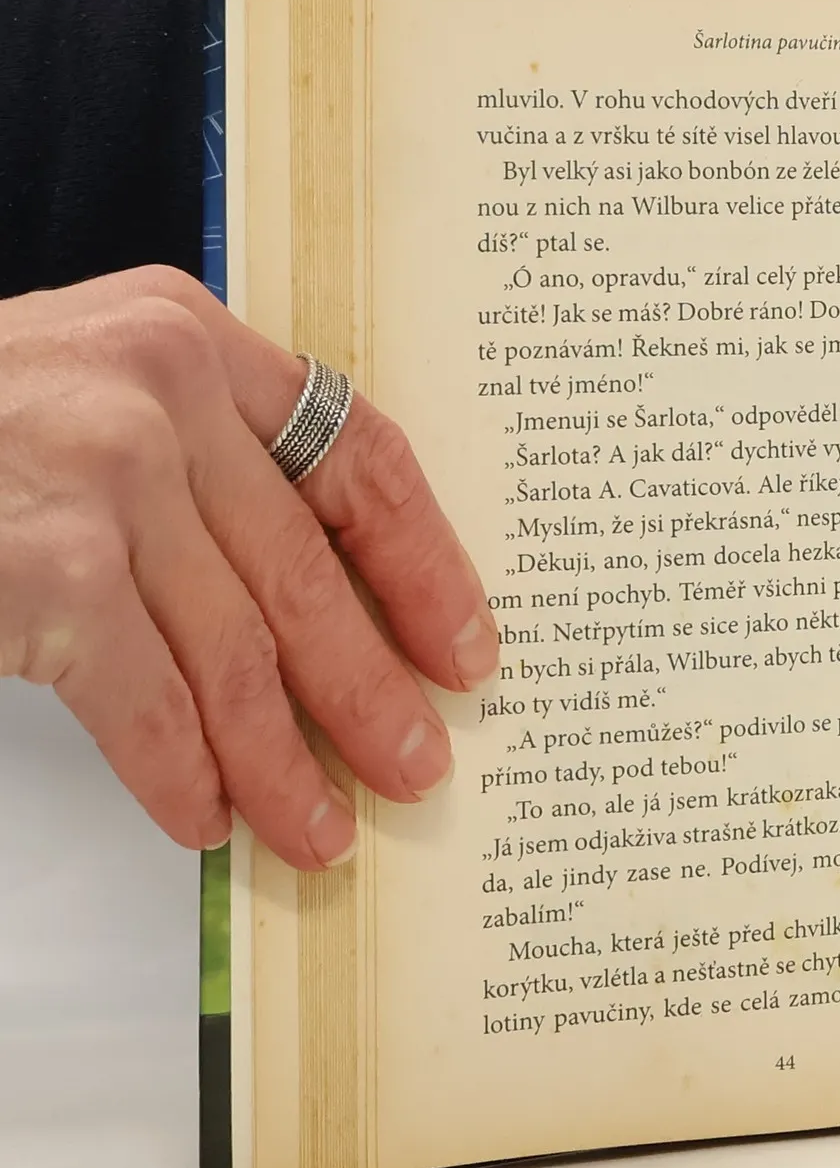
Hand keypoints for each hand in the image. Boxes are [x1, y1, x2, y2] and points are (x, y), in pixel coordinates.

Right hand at [0, 267, 498, 868]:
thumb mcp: (89, 382)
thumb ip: (199, 453)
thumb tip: (318, 600)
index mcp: (190, 338)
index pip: (360, 456)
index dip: (426, 563)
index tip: (465, 643)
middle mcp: (159, 394)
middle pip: (310, 573)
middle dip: (371, 689)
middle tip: (417, 765)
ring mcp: (102, 477)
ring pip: (238, 652)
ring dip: (285, 762)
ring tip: (322, 829)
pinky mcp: (46, 567)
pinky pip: (147, 699)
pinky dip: (182, 774)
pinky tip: (207, 820)